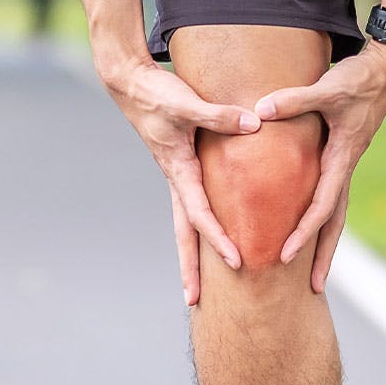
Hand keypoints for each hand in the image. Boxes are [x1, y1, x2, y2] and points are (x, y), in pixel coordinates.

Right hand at [101, 58, 261, 305]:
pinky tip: (212, 236)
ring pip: (186, 223)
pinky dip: (201, 226)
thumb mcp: (188, 103)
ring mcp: (178, 177)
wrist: (130, 83)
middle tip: (194, 301)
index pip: (201, 215)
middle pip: (184, 233)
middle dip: (189, 267)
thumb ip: (220, 115)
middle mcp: (177, 180)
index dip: (218, 238)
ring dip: (192, 253)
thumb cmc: (157, 93)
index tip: (236, 261)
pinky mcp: (182, 167)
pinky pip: (193, 204)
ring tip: (199, 284)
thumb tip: (255, 123)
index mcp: (178, 171)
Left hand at [254, 42, 385, 292]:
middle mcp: (346, 167)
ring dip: (325, 242)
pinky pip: (331, 194)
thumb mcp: (327, 88)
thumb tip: (260, 111)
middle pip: (335, 222)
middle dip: (323, 255)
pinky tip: (309, 225)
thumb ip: (293, 100)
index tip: (285, 255)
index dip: (303, 232)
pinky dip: (322, 216)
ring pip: (336, 212)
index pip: (322, 206)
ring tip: (314, 272)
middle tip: (312, 288)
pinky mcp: (343, 155)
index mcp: (342, 158)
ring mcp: (346, 163)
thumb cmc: (360, 78)